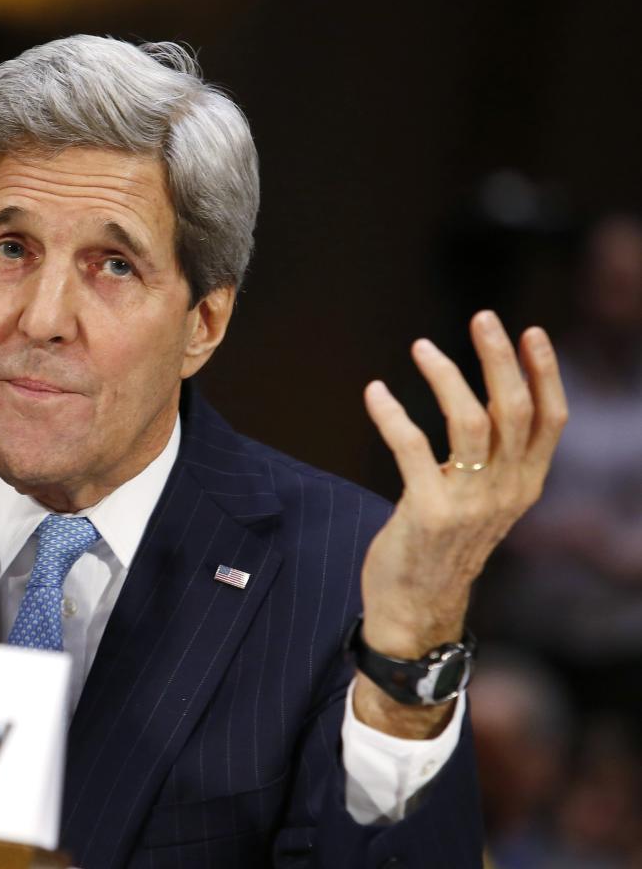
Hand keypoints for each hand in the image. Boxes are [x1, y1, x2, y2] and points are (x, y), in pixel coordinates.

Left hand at [355, 311, 566, 734]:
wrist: (416, 609)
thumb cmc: (443, 546)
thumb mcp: (484, 503)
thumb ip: (493, 462)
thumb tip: (488, 405)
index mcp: (525, 485)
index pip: (550, 419)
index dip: (544, 372)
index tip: (529, 331)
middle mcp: (506, 491)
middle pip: (515, 410)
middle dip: (499, 358)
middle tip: (482, 317)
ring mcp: (469, 503)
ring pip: (472, 422)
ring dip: (446, 377)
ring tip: (421, 346)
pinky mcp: (427, 512)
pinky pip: (411, 448)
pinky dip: (391, 414)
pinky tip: (375, 391)